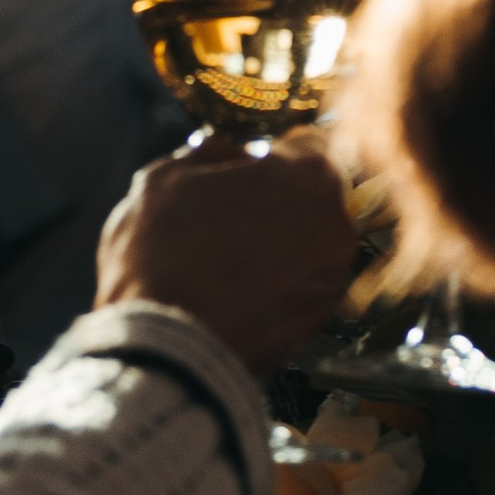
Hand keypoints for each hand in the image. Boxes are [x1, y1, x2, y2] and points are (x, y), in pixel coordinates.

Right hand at [94, 134, 355, 369]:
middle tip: (227, 215)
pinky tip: (231, 292)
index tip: (246, 166)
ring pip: (305, 248)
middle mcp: (334, 228)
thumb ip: (207, 154)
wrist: (164, 348)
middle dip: (275, 203)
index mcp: (307, 178)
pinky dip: (273, 288)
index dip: (269, 155)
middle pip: (310, 200)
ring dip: (276, 247)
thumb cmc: (161, 256)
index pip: (305, 146)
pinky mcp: (314, 327)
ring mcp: (329, 282)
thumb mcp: (165, 178)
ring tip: (223, 259)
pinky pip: (296, 292)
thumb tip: (225, 153)